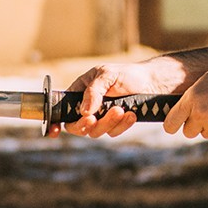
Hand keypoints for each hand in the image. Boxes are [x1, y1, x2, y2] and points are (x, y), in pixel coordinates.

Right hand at [54, 58, 189, 138]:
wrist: (152, 82)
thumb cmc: (127, 74)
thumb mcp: (107, 75)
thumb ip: (93, 91)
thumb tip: (83, 111)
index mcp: (79, 92)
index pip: (61, 110)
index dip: (55, 122)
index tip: (54, 131)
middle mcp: (87, 107)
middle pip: (76, 126)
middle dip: (85, 125)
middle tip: (93, 118)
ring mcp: (101, 118)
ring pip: (95, 132)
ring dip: (107, 123)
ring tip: (121, 110)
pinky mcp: (116, 125)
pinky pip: (113, 132)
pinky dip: (121, 125)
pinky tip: (131, 114)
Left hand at [163, 69, 207, 139]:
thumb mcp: (205, 81)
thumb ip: (191, 98)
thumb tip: (181, 113)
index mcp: (191, 100)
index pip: (170, 124)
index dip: (171, 126)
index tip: (173, 126)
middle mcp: (200, 115)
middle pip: (188, 132)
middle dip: (193, 126)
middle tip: (203, 115)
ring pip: (205, 133)